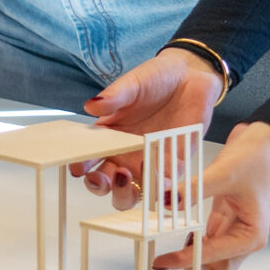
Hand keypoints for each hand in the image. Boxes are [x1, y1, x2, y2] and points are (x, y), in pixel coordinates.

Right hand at [80, 47, 224, 206]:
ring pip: (133, 192)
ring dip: (127, 194)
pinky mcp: (174, 164)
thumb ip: (115, 96)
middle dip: (100, 187)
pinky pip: (166, 184)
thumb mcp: (133, 83)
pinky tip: (159, 181)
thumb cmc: (156, 78)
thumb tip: (91, 105)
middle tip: (102, 179)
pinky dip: (161, 189)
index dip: (81, 165)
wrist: (190, 75)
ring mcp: (149, 162)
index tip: (79, 167)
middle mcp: (125, 154)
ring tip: (127, 177)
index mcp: (108, 136)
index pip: (88, 157)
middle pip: (107, 183)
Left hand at [151, 121, 269, 269]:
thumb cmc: (256, 158)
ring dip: (189, 260)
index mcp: (251, 236)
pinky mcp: (223, 225)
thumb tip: (167, 201)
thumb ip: (194, 189)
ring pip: (209, 266)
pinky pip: (204, 246)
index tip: (160, 260)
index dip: (184, 260)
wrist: (268, 143)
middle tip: (167, 255)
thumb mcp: (224, 171)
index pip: (212, 258)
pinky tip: (177, 228)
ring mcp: (233, 235)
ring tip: (169, 241)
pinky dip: (189, 244)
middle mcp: (243, 241)